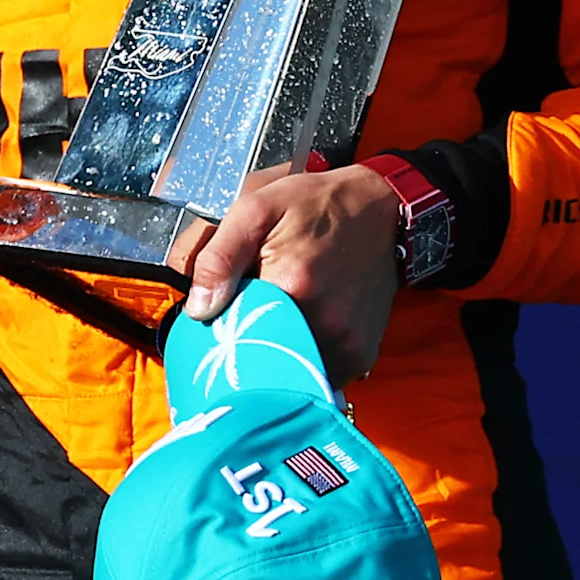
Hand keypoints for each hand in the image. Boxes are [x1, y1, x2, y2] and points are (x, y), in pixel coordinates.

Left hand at [167, 163, 401, 380]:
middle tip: (251, 312)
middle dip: (249, 341)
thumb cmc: (314, 205)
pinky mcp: (360, 356)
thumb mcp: (256, 209)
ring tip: (281, 315)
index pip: (234, 331)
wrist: (380, 210)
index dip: (222, 324)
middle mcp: (322, 325)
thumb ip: (220, 256)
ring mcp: (346, 345)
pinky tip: (304, 326)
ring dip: (279, 352)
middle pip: (263, 355)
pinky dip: (304, 359)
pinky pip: (318, 374)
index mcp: (290, 286)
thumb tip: (198, 309)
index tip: (221, 313)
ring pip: (292, 370)